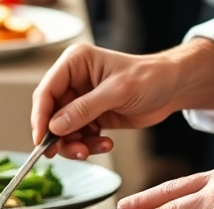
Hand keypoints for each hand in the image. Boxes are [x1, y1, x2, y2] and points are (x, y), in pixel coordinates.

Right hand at [32, 40, 213, 160]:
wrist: (172, 87)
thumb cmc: (149, 77)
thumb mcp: (117, 91)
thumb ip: (85, 109)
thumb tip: (55, 126)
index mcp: (76, 62)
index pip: (47, 90)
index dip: (41, 116)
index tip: (41, 139)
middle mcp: (74, 80)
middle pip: (52, 114)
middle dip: (60, 136)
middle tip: (75, 151)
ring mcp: (82, 99)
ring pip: (63, 129)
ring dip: (76, 144)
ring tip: (94, 149)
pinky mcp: (91, 115)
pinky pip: (79, 135)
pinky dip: (88, 144)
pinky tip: (105, 143)